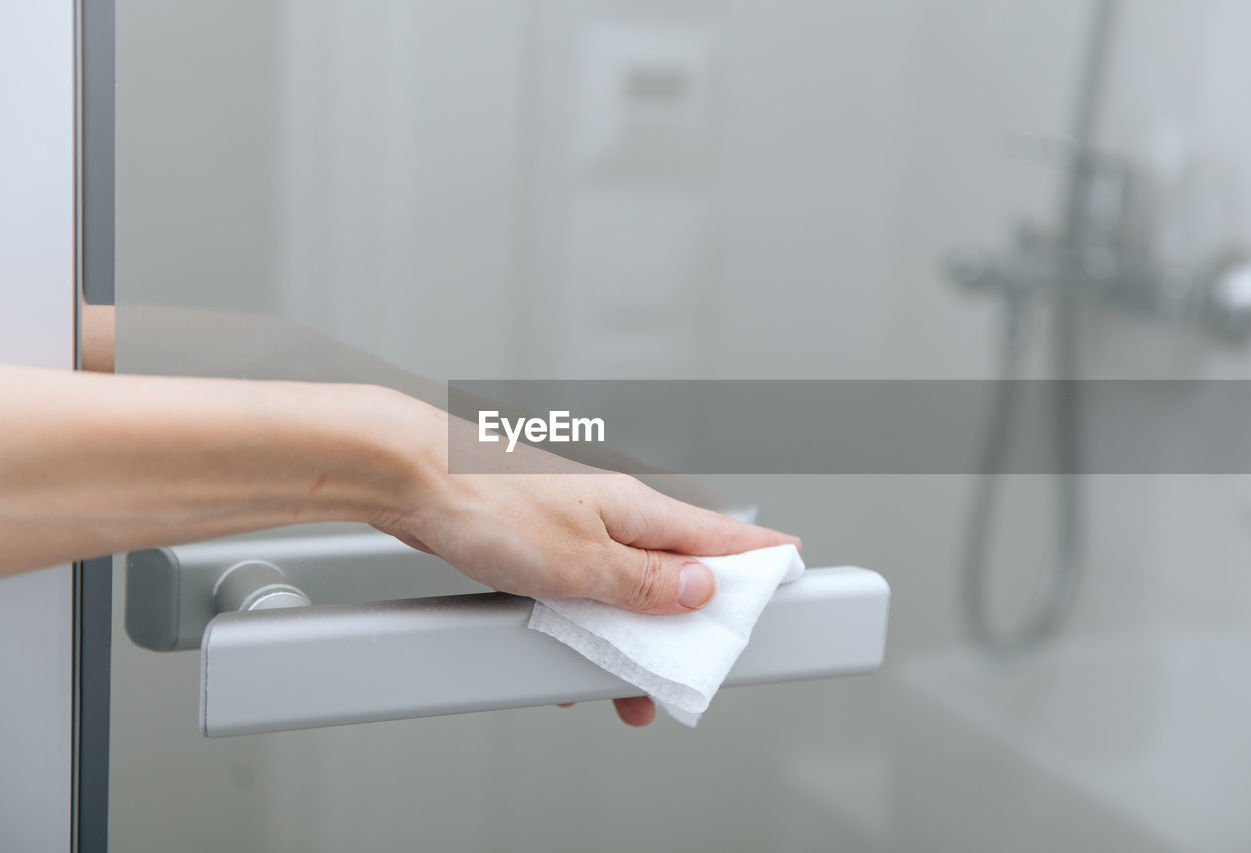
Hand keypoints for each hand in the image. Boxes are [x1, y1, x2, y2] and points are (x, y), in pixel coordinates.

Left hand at [371, 405, 800, 724]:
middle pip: (674, 568)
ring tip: (629, 681)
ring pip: (625, 582)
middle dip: (688, 620)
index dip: (759, 556)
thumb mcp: (580, 560)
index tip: (793, 567)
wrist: (412, 475)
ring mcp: (576, 523)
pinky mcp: (541, 538)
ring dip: (632, 630)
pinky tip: (574, 645)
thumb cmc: (487, 499)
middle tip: (700, 662)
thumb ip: (644, 582)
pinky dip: (589, 618)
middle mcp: (612, 511)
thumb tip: (700, 591)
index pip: (718, 536)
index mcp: (637, 508)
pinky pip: (584, 584)